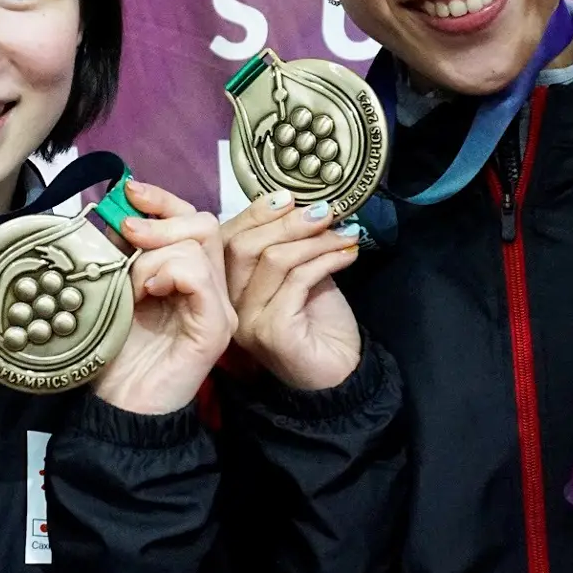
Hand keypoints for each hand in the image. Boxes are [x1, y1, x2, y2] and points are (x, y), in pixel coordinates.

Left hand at [94, 180, 236, 415]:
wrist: (118, 406)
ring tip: (131, 285)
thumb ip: (124, 253)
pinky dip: (166, 273)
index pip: (193, 219)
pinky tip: (145, 294)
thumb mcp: (114, 288)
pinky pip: (199, 276)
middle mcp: (213, 289)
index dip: (163, 199)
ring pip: (200, 246)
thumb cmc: (113, 351)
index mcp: (192, 277)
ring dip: (154, 254)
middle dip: (161, 217)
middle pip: (205, 223)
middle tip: (125, 231)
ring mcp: (219, 308)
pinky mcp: (215, 327)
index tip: (128, 192)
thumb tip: (115, 209)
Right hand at [221, 191, 362, 391]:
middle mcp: (227, 307)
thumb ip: (291, 247)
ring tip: (342, 232)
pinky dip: (325, 260)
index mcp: (226, 289)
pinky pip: (297, 281)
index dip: (256, 212)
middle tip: (323, 211)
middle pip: (241, 246)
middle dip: (285, 221)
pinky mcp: (272, 331)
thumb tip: (303, 205)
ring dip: (313, 239)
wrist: (339, 376)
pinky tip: (348, 254)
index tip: (290, 197)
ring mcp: (247, 321)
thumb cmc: (319, 326)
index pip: (225, 240)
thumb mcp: (301, 276)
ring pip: (272, 260)